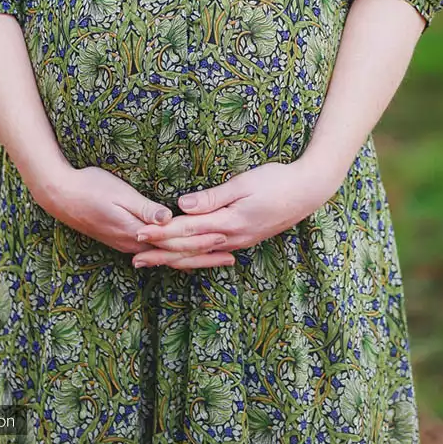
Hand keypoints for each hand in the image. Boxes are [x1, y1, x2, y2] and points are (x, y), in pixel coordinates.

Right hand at [34, 165, 228, 262]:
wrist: (60, 195)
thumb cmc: (90, 187)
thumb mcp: (119, 193)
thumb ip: (144, 208)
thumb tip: (169, 218)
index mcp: (136, 233)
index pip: (175, 245)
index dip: (202, 243)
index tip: (225, 241)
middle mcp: (134, 245)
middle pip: (175, 257)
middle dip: (204, 257)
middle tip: (231, 257)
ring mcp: (127, 244)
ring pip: (166, 258)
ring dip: (192, 259)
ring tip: (215, 259)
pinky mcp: (123, 239)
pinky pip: (155, 254)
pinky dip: (174, 256)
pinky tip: (182, 255)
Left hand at [131, 158, 335, 270]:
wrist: (308, 192)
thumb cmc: (276, 181)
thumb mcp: (243, 183)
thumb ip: (212, 197)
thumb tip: (182, 204)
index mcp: (229, 222)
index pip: (187, 230)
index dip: (161, 232)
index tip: (139, 233)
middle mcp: (232, 238)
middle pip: (189, 249)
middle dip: (160, 253)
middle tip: (134, 257)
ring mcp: (239, 242)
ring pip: (199, 255)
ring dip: (173, 259)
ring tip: (151, 262)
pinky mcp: (244, 240)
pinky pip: (212, 253)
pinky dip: (193, 257)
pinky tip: (185, 259)